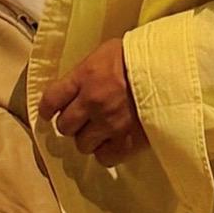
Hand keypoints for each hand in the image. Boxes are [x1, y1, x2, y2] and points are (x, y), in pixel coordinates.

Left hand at [39, 39, 145, 165]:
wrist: (167, 72)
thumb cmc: (135, 57)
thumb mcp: (103, 54)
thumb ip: (85, 73)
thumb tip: (73, 87)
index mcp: (84, 77)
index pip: (51, 99)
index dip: (47, 108)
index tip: (48, 112)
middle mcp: (92, 103)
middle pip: (64, 126)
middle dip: (70, 123)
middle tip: (80, 120)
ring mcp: (109, 124)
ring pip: (82, 144)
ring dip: (87, 139)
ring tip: (97, 131)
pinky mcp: (126, 142)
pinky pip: (104, 158)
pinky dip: (104, 153)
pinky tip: (110, 143)